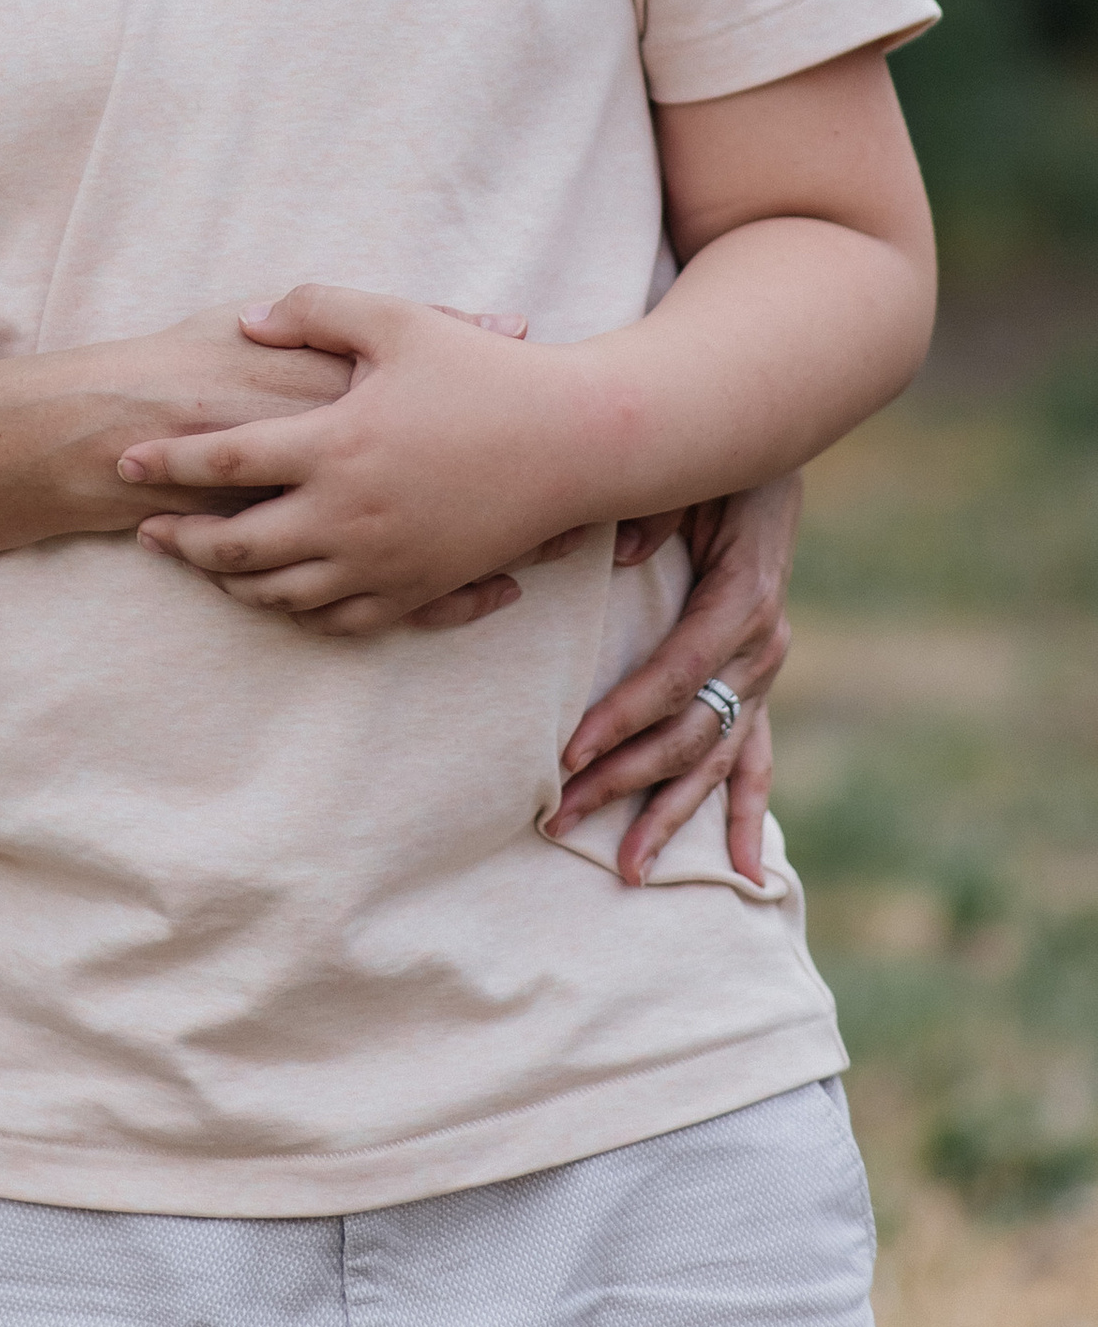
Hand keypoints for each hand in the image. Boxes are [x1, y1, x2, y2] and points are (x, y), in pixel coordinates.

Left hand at [123, 286, 591, 636]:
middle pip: (238, 546)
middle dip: (182, 540)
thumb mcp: (396, 319)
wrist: (578, 441)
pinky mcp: (421, 590)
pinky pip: (342, 622)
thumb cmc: (486, 370)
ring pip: (283, 595)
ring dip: (232, 582)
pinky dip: (299, 613)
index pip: (225, 461)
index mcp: (337, 445)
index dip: (166, 463)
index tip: (124, 460)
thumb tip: (245, 322)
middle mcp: (352, 516)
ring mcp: (387, 562)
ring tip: (203, 561)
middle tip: (146, 528)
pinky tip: (280, 596)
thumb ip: (312, 310)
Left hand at [547, 476, 798, 883]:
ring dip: (669, 815)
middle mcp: (762, 647)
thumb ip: (656, 513)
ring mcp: (763, 672)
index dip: (624, 717)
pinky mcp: (757, 682)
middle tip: (561, 817)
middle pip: (688, 732)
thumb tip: (622, 556)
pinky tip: (745, 874)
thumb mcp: (688, 473)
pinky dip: (745, 814)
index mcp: (743, 600)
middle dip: (624, 779)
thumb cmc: (712, 463)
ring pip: (714, 759)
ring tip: (627, 869)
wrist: (765, 452)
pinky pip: (756, 758)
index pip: (676, 676)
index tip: (570, 752)